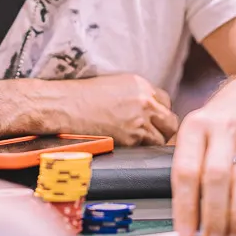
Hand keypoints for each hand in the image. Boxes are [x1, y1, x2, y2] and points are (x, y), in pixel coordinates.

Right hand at [60, 74, 179, 145]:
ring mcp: (140, 121)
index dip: (159, 112)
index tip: (153, 120)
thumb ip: (135, 95)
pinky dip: (140, 150)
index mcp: (141, 85)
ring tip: (137, 143)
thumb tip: (146, 110)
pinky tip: (127, 146)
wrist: (65, 106)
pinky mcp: (132, 138)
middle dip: (163, 129)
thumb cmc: (81, 96)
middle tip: (152, 135)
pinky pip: (147, 148)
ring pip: (162, 138)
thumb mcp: (114, 85)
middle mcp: (145, 101)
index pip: (165, 101)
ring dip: (152, 141)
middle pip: (170, 121)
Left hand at [170, 73, 235, 235]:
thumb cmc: (223, 117)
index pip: (186, 169)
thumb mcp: (198, 127)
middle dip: (212, 216)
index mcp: (196, 126)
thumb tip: (185, 212)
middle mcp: (222, 129)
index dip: (185, 204)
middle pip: (215, 177)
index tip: (185, 231)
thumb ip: (191, 163)